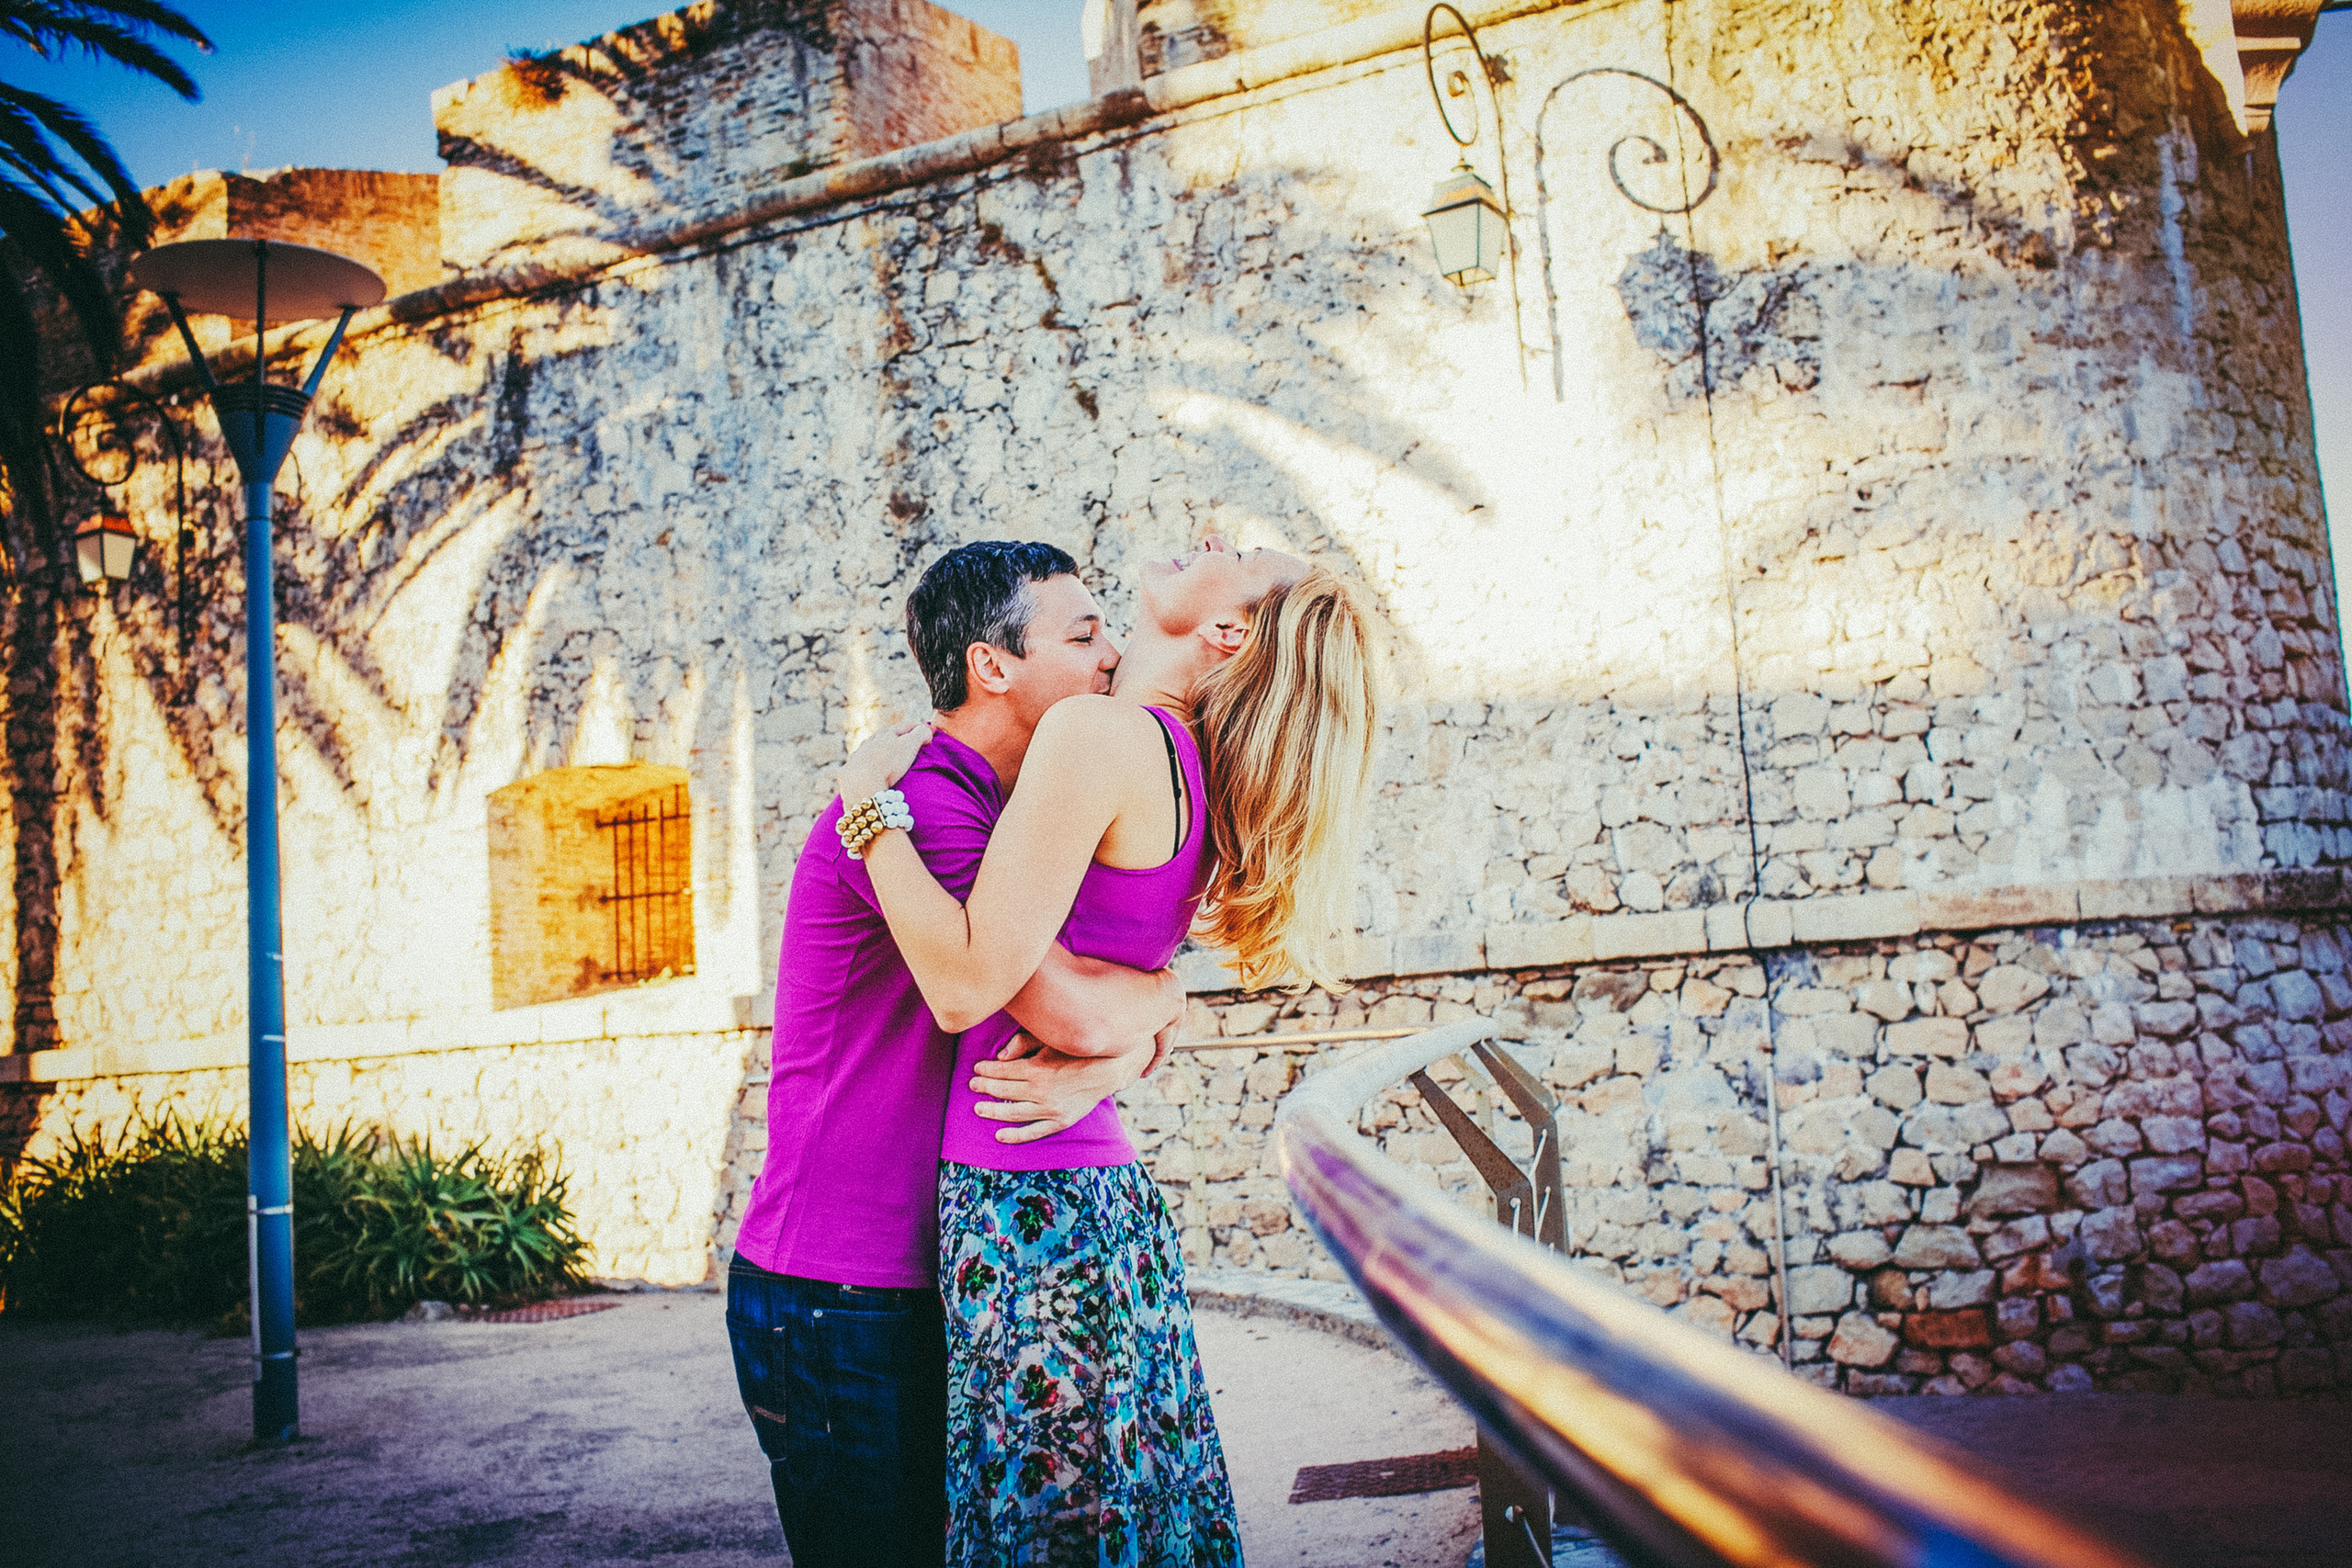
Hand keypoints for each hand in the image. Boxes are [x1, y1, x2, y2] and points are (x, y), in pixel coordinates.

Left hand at [840, 717, 930, 803]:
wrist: (860, 784)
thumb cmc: (887, 763)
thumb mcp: (909, 745)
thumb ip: (920, 734)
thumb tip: (927, 730)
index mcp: (886, 734)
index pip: (906, 726)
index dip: (920, 728)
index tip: (930, 732)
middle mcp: (870, 741)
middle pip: (887, 735)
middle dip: (899, 737)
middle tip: (911, 742)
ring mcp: (859, 755)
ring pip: (872, 748)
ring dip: (882, 750)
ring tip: (890, 756)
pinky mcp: (850, 771)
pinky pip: (862, 764)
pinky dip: (869, 764)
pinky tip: (870, 770)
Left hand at [970, 1034, 1150, 1144]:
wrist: (1108, 1070)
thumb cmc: (1077, 1052)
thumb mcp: (1051, 1041)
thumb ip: (1024, 1043)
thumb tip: (1001, 1056)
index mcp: (1037, 1069)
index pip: (1003, 1070)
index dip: (987, 1069)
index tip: (977, 1068)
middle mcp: (1041, 1091)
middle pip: (1005, 1090)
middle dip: (985, 1087)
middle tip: (973, 1085)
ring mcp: (1050, 1109)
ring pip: (1013, 1112)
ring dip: (993, 1110)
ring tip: (978, 1108)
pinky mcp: (1060, 1121)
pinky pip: (1034, 1132)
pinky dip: (1016, 1136)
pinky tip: (1000, 1135)